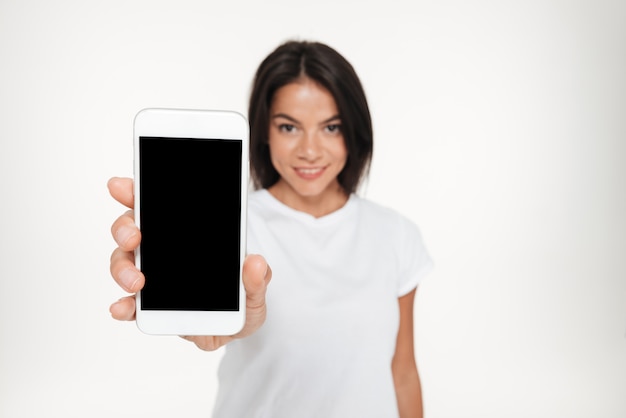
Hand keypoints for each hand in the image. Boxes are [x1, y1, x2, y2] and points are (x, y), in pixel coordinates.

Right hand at [107, 177, 270, 350]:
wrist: (235, 329)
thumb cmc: (241, 297)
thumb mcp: (257, 285)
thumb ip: (258, 276)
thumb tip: (256, 262)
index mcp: (185, 233)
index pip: (157, 204)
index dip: (135, 191)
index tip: (120, 186)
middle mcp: (161, 250)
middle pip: (131, 229)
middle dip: (125, 230)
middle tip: (134, 238)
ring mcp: (151, 277)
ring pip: (123, 263)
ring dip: (123, 269)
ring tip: (136, 282)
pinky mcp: (148, 308)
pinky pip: (129, 305)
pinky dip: (123, 306)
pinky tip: (121, 308)